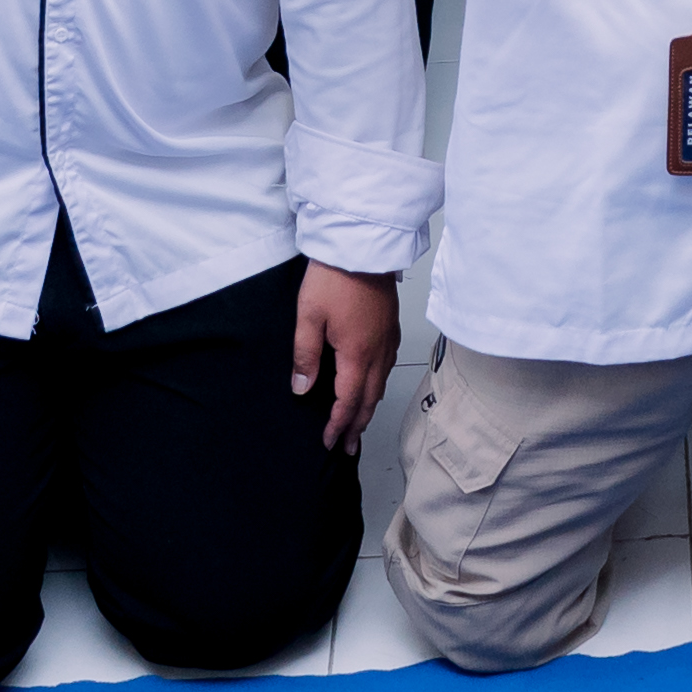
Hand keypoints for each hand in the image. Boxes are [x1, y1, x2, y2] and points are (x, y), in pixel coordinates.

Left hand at [293, 262, 399, 451]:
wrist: (362, 245)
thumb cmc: (334, 277)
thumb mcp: (308, 317)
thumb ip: (305, 357)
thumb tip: (302, 388)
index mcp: (357, 353)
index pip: (348, 400)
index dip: (338, 424)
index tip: (330, 442)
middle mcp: (377, 351)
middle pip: (369, 398)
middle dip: (357, 425)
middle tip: (348, 447)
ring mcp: (387, 338)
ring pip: (380, 384)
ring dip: (369, 407)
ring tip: (359, 423)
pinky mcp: (389, 325)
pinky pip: (386, 366)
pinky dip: (377, 385)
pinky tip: (371, 384)